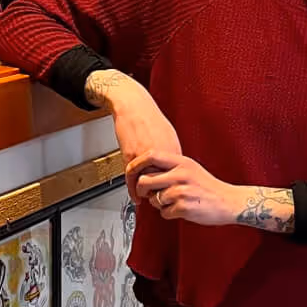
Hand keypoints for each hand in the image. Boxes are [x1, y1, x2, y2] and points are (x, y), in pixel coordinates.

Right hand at [85, 72, 181, 192]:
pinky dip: (132, 189)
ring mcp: (145, 156)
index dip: (172, 188)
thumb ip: (172, 154)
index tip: (170, 195)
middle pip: (162, 183)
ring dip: (145, 193)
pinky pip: (132, 178)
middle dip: (159, 194)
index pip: (175, 177)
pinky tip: (135, 195)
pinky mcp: (130, 155)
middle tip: (157, 200)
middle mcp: (161, 155)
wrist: (133, 106)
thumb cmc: (150, 119)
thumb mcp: (169, 136)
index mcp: (173, 151)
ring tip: (145, 197)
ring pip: (146, 183)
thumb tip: (176, 168)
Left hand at [129, 152, 239, 226]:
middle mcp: (181, 174)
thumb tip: (147, 171)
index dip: (136, 164)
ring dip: (159, 204)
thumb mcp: (191, 168)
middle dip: (143, 190)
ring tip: (173, 202)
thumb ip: (171, 167)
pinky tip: (180, 209)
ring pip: (154, 199)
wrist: (229, 201)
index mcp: (181, 162)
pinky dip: (169, 214)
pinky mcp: (183, 207)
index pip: (151, 156)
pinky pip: (164, 213)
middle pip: (145, 180)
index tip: (131, 171)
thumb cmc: (209, 187)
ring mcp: (182, 191)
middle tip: (148, 194)